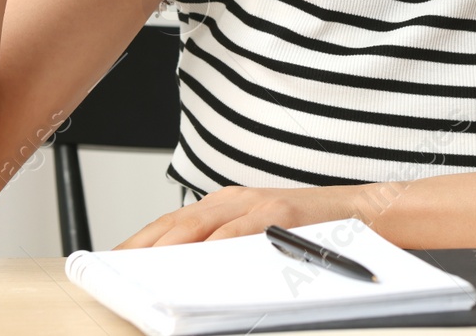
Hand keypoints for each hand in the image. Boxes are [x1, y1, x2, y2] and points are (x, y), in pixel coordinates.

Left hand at [114, 185, 368, 248]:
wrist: (361, 211)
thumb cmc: (309, 230)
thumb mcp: (259, 235)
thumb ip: (226, 247)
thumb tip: (189, 276)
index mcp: (226, 204)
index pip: (172, 222)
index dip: (141, 240)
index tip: (115, 260)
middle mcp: (235, 199)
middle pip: (177, 222)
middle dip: (144, 246)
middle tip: (117, 268)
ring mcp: (257, 203)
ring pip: (202, 224)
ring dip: (171, 247)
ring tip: (144, 268)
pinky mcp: (279, 212)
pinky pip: (241, 231)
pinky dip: (218, 246)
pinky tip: (201, 261)